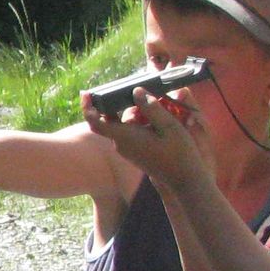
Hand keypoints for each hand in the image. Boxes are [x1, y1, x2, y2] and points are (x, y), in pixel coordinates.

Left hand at [84, 88, 212, 188]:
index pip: (97, 122)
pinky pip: (130, 132)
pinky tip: (158, 120)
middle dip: (125, 104)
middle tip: (145, 95)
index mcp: (125, 137)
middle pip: (114, 117)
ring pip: (124, 124)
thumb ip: (152, 108)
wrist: (184, 179)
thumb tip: (136, 91)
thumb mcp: (169, 126)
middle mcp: (121, 144)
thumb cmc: (179, 153)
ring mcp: (126, 149)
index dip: (88, 108)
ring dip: (137, 113)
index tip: (86, 93)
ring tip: (161, 108)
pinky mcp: (133, 151)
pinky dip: (140, 123)